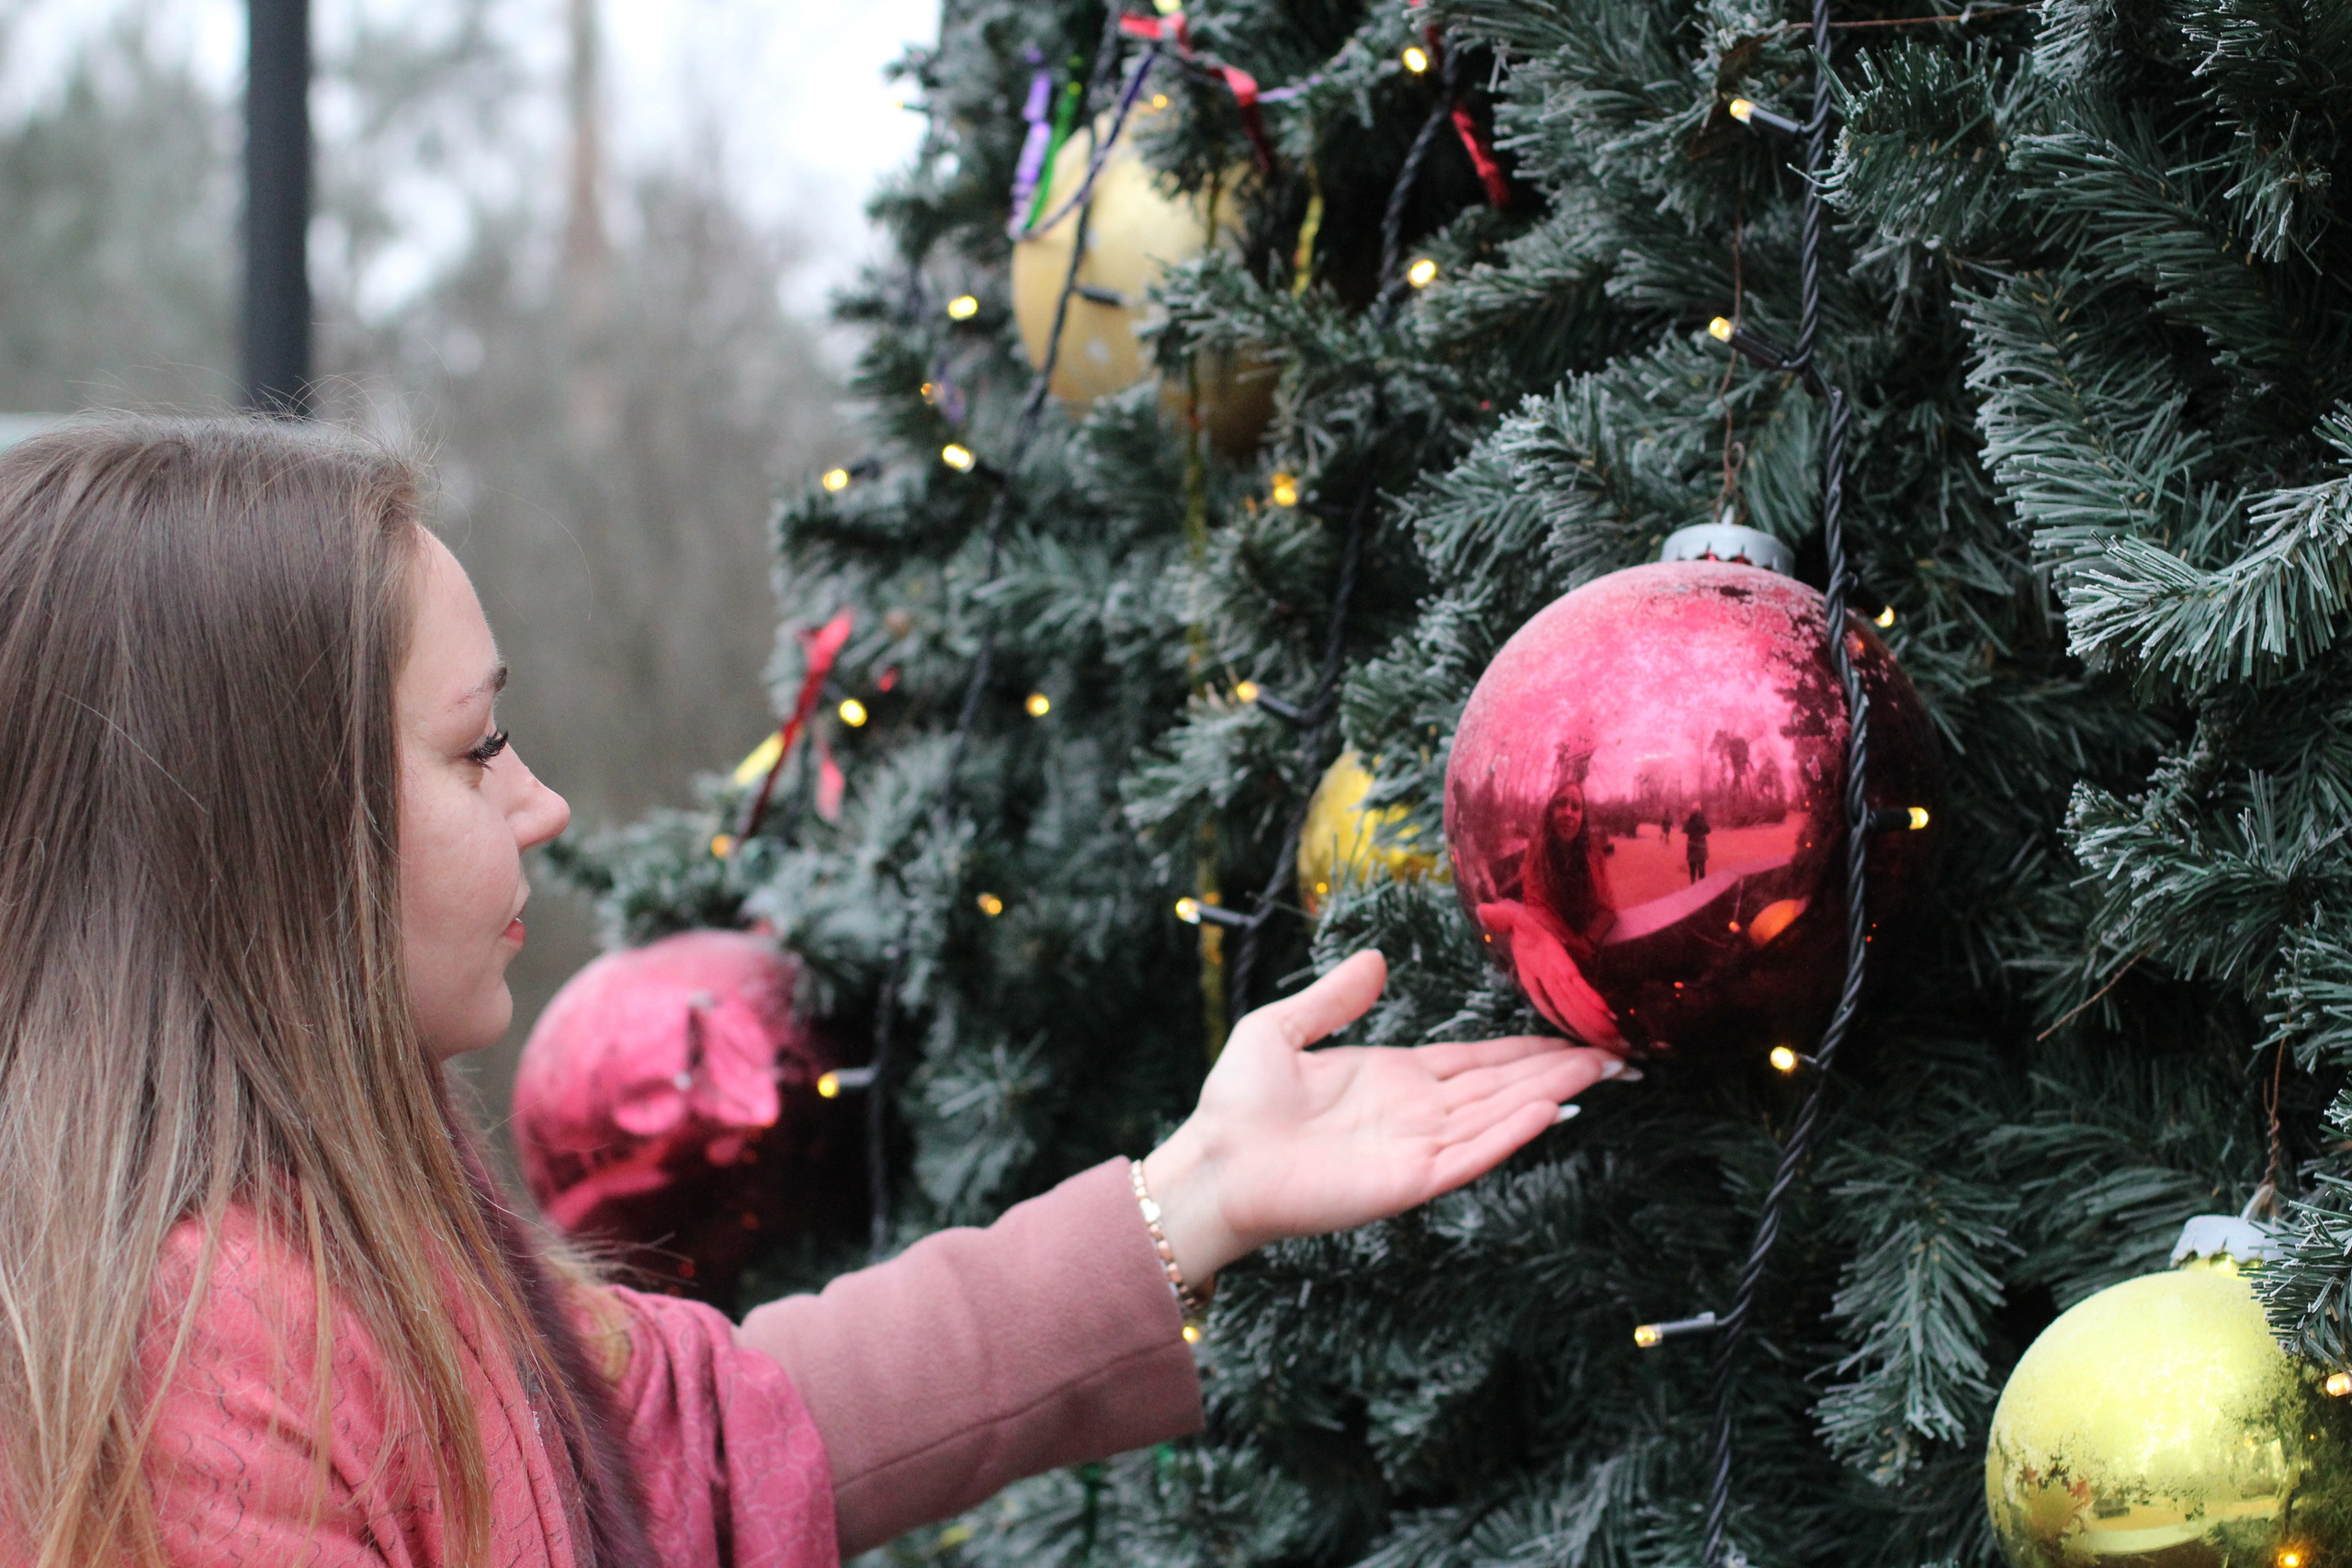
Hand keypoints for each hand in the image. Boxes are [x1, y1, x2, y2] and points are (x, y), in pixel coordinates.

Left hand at [1140, 950, 1627, 1285]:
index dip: (1527, 1050)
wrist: (1215, 1162)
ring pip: (1498, 1116)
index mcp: (1396, 1079)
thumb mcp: (1281, 1029)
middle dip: (1560, 1070)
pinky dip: (1510, 1133)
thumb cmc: (1239, 1104)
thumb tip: (1375, 958)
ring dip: (1550, 1094)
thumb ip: (1333, 998)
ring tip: (1602, 1070)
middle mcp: (1417, 1113)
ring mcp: (1416, 1148)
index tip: (1577, 1034)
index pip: (1478, 1062)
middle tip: (1619, 1053)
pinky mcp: (1407, 1180)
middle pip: (1503, 1087)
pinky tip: (1548, 1110)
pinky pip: (1470, 1155)